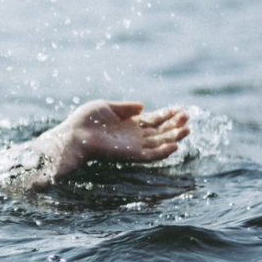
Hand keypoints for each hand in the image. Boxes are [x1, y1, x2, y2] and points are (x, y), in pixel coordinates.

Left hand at [45, 101, 189, 178]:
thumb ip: (126, 107)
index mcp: (129, 124)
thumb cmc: (86, 120)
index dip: (167, 115)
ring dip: (173, 137)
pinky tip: (174, 145)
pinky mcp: (130, 155)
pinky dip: (163, 152)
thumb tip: (143, 106)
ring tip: (187, 128)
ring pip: (159, 143)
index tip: (180, 109)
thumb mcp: (107, 107)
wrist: (74, 134)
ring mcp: (133, 146)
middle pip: (160, 131)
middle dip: (174, 124)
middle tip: (187, 116)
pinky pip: (150, 156)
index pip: (153, 120)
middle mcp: (134, 136)